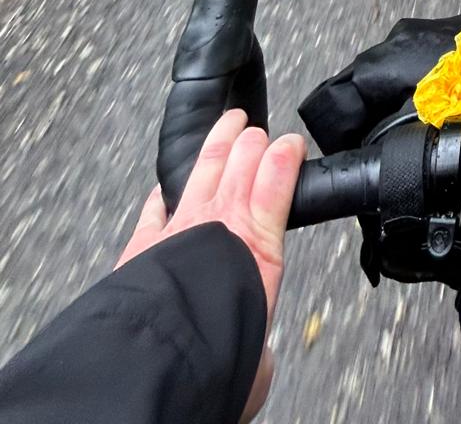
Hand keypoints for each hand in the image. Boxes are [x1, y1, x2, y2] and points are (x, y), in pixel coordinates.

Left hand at [117, 109, 305, 421]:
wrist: (156, 356)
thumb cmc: (215, 355)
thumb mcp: (258, 357)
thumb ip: (261, 349)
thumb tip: (257, 363)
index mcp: (260, 242)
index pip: (280, 174)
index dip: (288, 152)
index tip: (294, 144)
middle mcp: (221, 222)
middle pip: (242, 158)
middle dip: (254, 139)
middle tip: (261, 133)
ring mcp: (179, 224)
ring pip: (203, 166)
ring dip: (219, 140)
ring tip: (229, 121)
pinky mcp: (142, 242)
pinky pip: (157, 203)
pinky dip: (164, 191)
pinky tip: (166, 184)